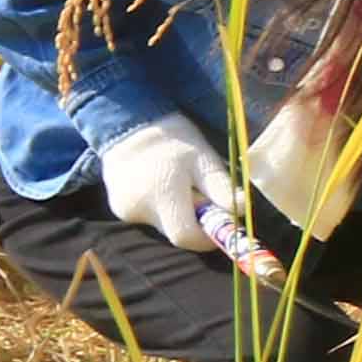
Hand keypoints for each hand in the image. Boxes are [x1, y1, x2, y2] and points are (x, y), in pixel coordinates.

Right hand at [98, 117, 239, 257]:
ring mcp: (125, 211)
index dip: (208, 235)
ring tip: (180, 184)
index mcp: (162, 196)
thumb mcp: (204, 160)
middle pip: (177, 232)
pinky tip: (162, 185)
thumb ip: (221, 189)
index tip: (222, 222)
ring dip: (179, 213)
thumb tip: (242, 211)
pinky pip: (150, 218)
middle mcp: (139, 210)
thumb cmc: (174, 140)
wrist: (131, 125)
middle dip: (196, 221)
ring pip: (165, 225)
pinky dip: (163, 208)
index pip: (186, 236)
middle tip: (202, 194)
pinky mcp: (119, 209)